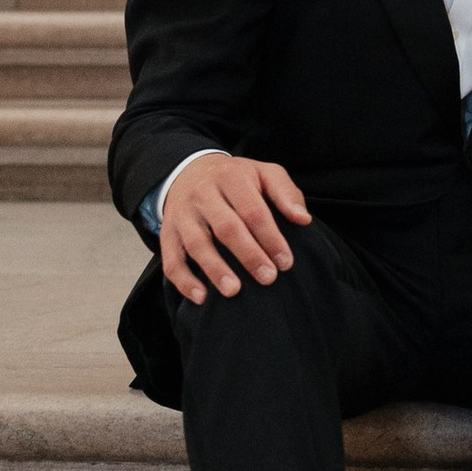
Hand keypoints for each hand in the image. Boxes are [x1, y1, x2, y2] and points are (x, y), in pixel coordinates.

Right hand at [159, 150, 310, 306]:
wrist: (191, 172)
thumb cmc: (236, 179)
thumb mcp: (264, 173)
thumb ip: (285, 193)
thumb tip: (303, 219)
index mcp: (231, 177)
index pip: (253, 210)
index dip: (270, 237)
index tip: (286, 262)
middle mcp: (203, 194)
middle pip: (227, 227)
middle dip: (248, 255)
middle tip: (268, 278)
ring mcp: (183, 214)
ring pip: (197, 243)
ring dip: (215, 269)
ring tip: (234, 291)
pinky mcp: (168, 233)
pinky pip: (171, 259)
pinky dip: (184, 280)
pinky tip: (201, 297)